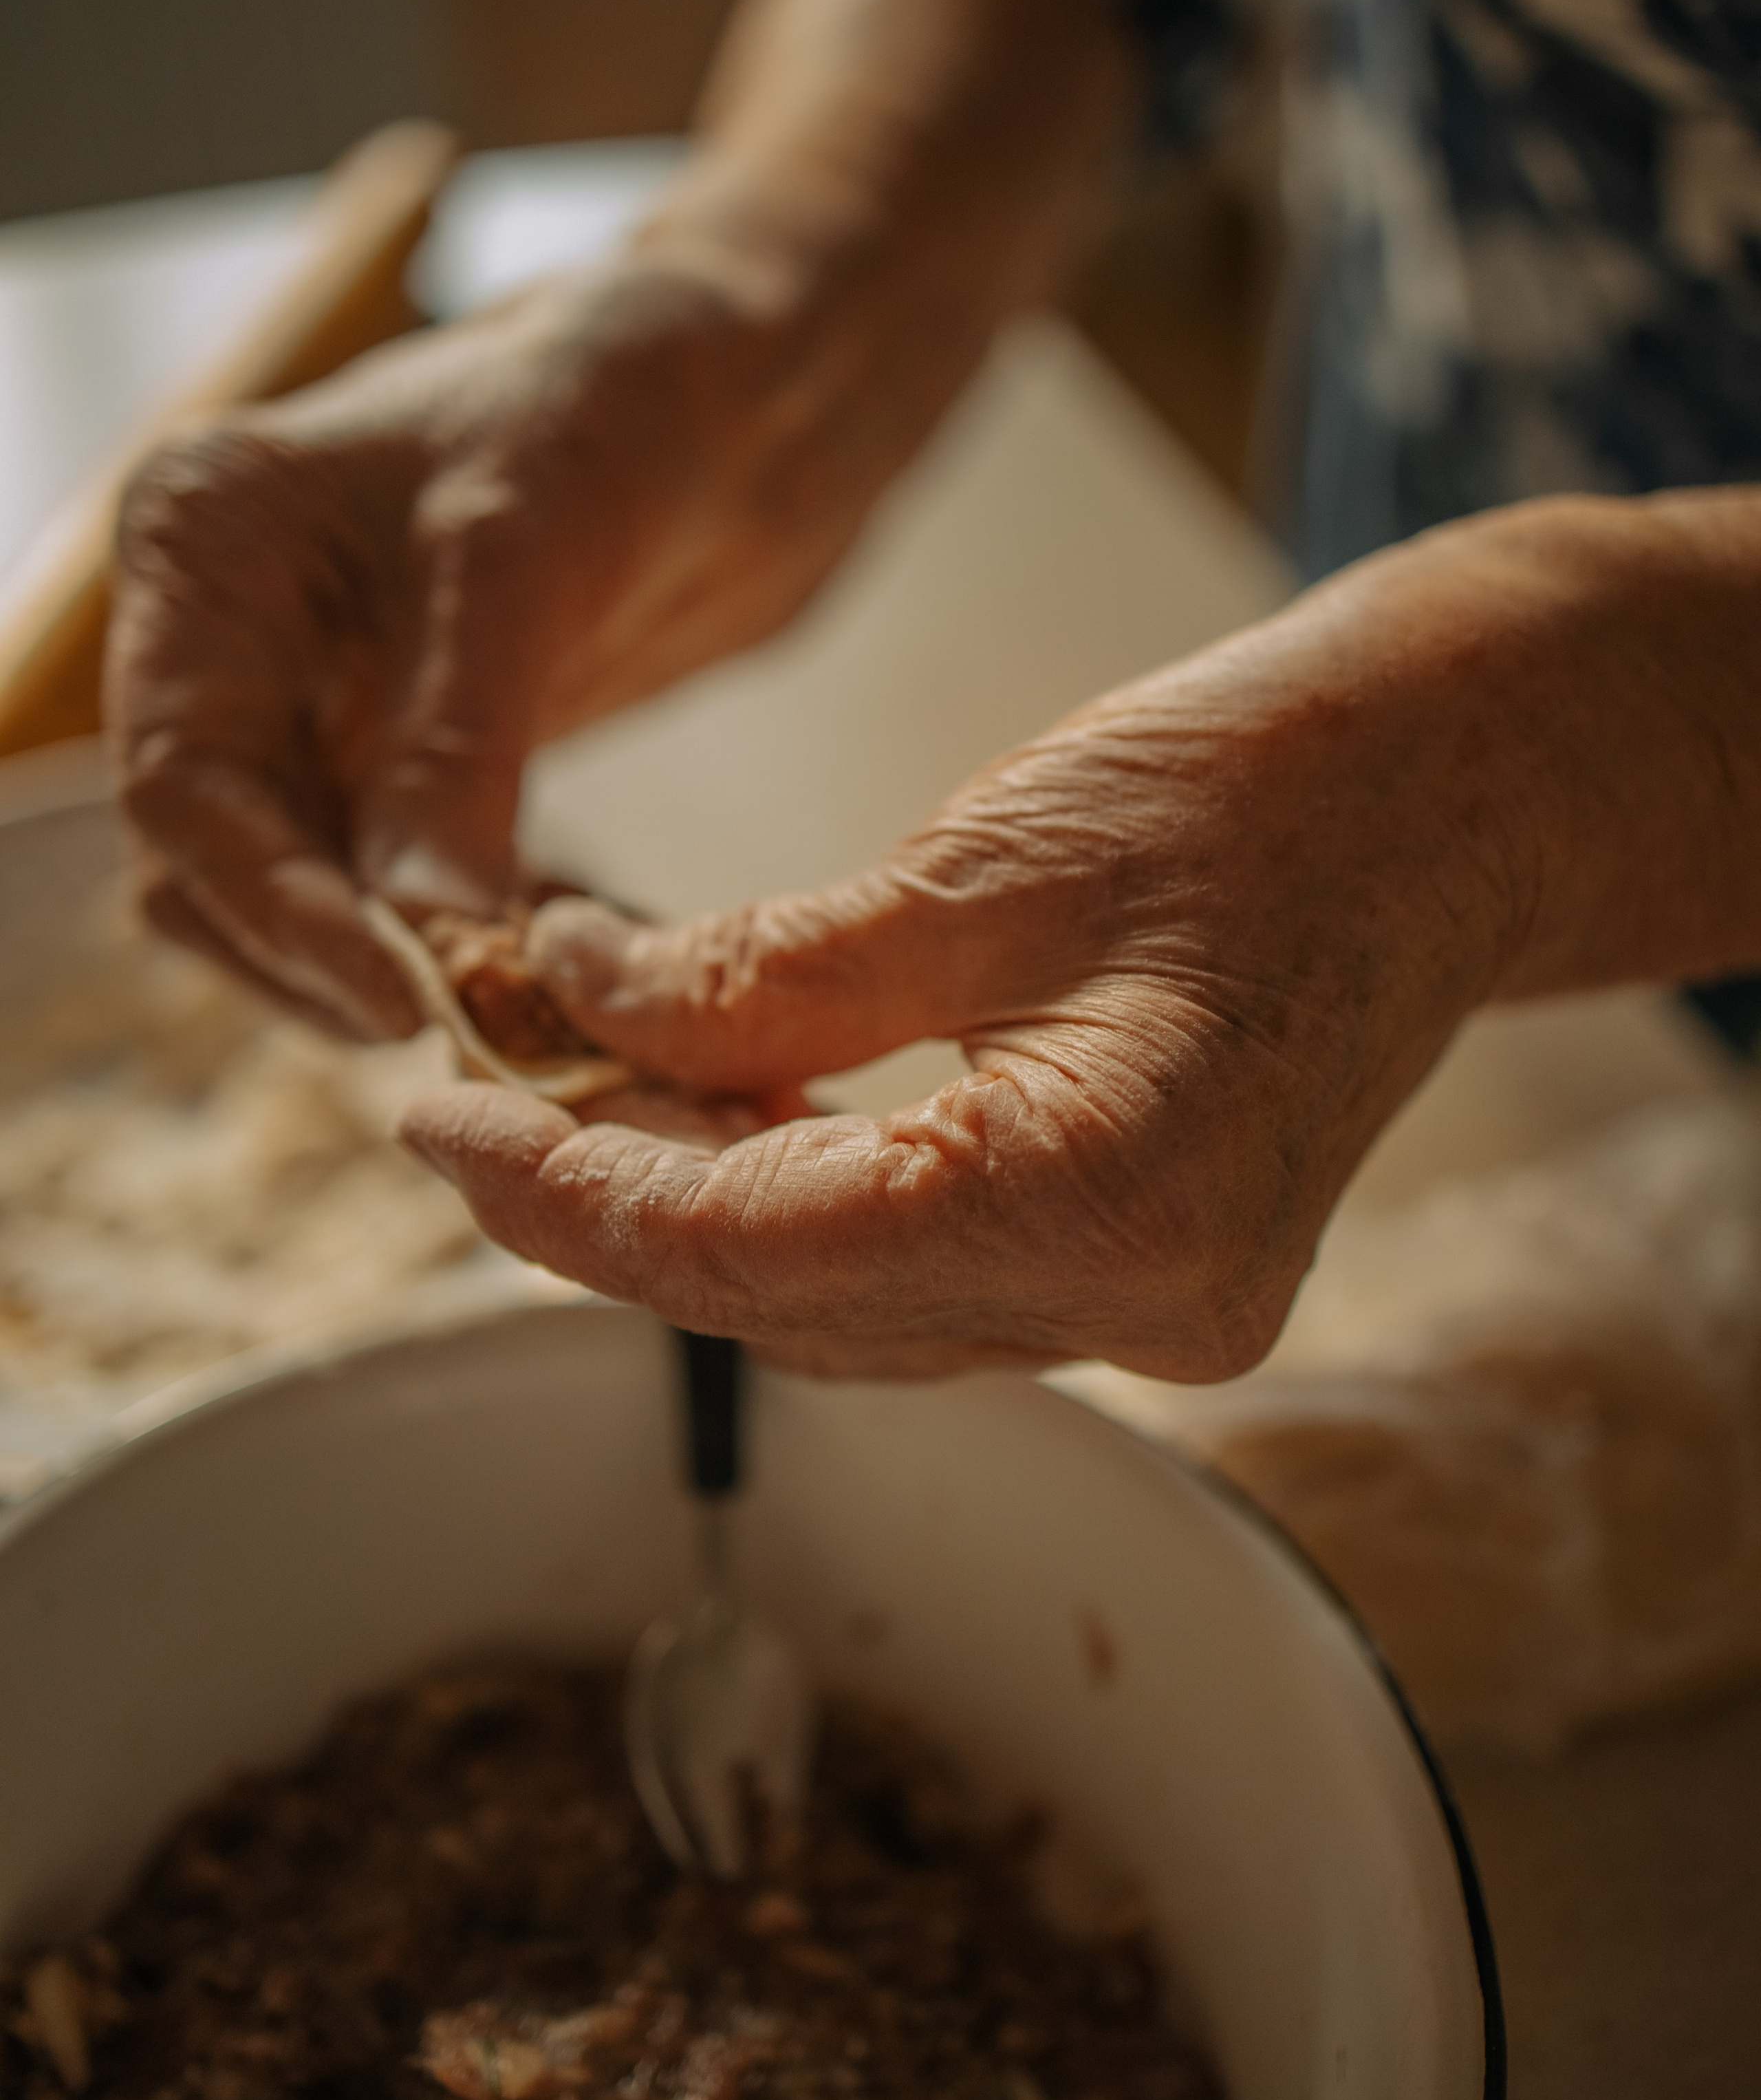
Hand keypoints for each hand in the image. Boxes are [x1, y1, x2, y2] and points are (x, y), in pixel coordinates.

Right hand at [108, 237, 963, 1038]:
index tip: (394, 995)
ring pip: (293, 892)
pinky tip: (543, 962)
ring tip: (511, 1002)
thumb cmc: (617, 405)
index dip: (275, 906)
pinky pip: (386, 884)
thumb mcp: (522, 564)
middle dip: (321, 954)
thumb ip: (458, 750)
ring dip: (385, 964)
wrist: (731, 390)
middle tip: (462, 1019)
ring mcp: (314, 699)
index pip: (181, 779)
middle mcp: (234, 633)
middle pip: (213, 859)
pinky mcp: (401, 751)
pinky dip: (450, 938)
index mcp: (207, 546)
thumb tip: (419, 935)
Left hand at [397, 535, 1549, 1380]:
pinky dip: (807, 1203)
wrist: (1459, 795)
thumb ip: (769, 971)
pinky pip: (923, 1277)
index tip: (430, 1121)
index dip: (565, 1196)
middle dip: (612, 1203)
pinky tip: (734, 1109)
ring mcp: (1154, 1314)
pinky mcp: (1148, 1276)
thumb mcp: (986, 859)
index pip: (755, 1251)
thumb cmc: (1270, 785)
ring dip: (703, 1205)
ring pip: (846, 1306)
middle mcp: (1138, 1309)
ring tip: (588, 1083)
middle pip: (786, 1303)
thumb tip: (581, 1010)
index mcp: (1108, 1204)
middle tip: (482, 1085)